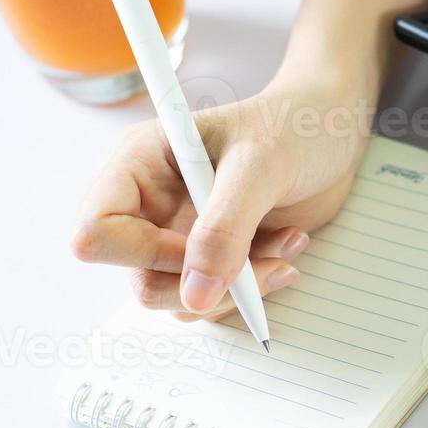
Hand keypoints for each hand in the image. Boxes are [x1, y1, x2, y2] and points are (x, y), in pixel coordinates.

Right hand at [71, 81, 368, 320]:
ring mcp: (178, 236)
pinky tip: (287, 246)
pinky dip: (255, 286)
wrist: (330, 131)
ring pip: (182, 301)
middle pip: (142, 281)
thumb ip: (225, 228)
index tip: (204, 250)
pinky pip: (216, 301)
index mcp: (137, 165)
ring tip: (287, 242)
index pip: (97, 231)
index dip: (144, 254)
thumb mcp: (261, 165)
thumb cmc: (292, 126)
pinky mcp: (211, 258)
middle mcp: (149, 206)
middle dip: (209, 284)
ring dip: (241, 287)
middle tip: (267, 258)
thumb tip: (195, 296)